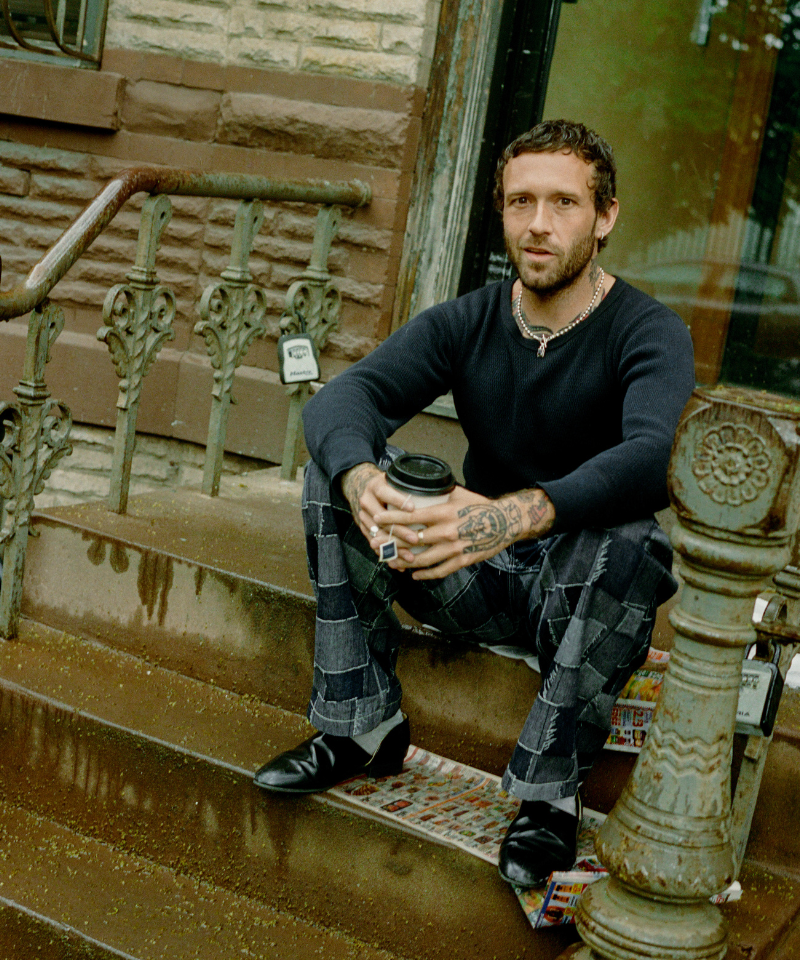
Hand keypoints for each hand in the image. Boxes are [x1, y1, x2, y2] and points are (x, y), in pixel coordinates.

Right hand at [340, 462, 418, 556]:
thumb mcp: (397, 481)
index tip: (412, 509)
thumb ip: (411, 486)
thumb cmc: (390, 486)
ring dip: (394, 547)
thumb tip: (437, 492)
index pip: (385, 493)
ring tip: (409, 557)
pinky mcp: (363, 529)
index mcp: (376, 486)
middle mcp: (367, 501)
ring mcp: (363, 516)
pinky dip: (387, 555)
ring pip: (378, 535)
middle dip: (399, 530)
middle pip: (381, 518)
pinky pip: (375, 545)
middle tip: (415, 539)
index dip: (398, 501)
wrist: (366, 489)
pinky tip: (399, 564)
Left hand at [373, 486, 554, 579]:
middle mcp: (447, 531)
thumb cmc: (481, 506)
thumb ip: (439, 493)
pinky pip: (439, 570)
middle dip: (392, 544)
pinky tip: (414, 574)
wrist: (505, 522)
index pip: (411, 516)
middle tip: (377, 545)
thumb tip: (421, 486)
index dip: (392, 519)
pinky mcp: (462, 560)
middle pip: (413, 541)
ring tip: (391, 562)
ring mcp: (455, 548)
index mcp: (444, 512)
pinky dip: (425, 574)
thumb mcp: (459, 494)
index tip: (377, 519)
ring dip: (404, 562)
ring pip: (422, 559)